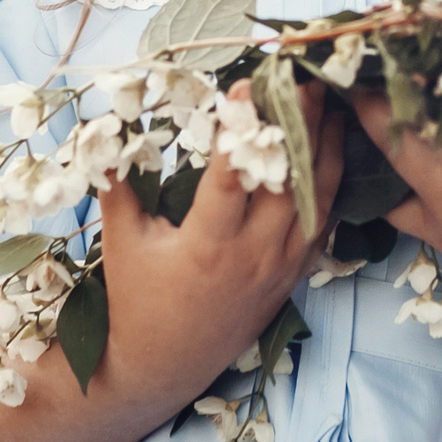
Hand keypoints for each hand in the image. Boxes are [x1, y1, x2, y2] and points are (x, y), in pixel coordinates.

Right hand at [91, 76, 346, 410]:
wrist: (163, 367)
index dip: (243, 128)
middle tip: (304, 73)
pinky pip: (326, 221)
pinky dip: (334, 180)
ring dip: (326, 144)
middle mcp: (254, 255)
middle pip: (290, 180)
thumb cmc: (136, 301)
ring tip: (328, 97)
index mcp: (208, 246)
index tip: (249, 82)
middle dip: (300, 123)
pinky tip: (337, 144)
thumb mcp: (122, 242)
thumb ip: (120, 183)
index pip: (233, 176)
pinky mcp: (295, 273)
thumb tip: (104, 128)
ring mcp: (281, 266)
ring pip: (319, 197)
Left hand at [350, 52, 441, 332]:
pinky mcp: (434, 235)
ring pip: (383, 162)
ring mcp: (435, 213)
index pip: (432, 106)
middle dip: (370, 86)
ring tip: (366, 86)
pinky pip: (393, 202)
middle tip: (371, 47)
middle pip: (386, 128)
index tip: (395, 29)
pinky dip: (382, 177)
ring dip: (373, 126)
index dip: (406, 67)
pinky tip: (377, 154)